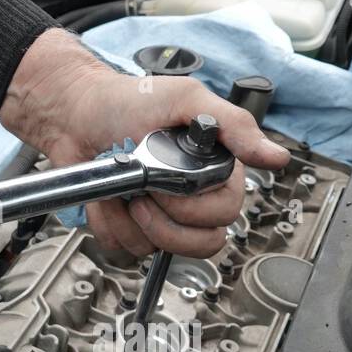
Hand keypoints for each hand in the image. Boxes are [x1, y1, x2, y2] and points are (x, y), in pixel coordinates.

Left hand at [0, 28, 289, 256]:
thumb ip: (235, 127)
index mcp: (213, 173)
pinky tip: (106, 198)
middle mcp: (191, 200)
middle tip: (142, 190)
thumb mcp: (187, 100)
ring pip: (159, 251)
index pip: (225, 215)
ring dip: (130, 219)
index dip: (194, 207)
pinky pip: (125, 251)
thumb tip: (276, 157)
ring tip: (121, 188)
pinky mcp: (128, 231)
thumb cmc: (128, 102)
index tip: (168, 181)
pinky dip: (108, 225)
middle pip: (200, 244)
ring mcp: (159, 219)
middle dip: (163, 220)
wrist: (76, 115)